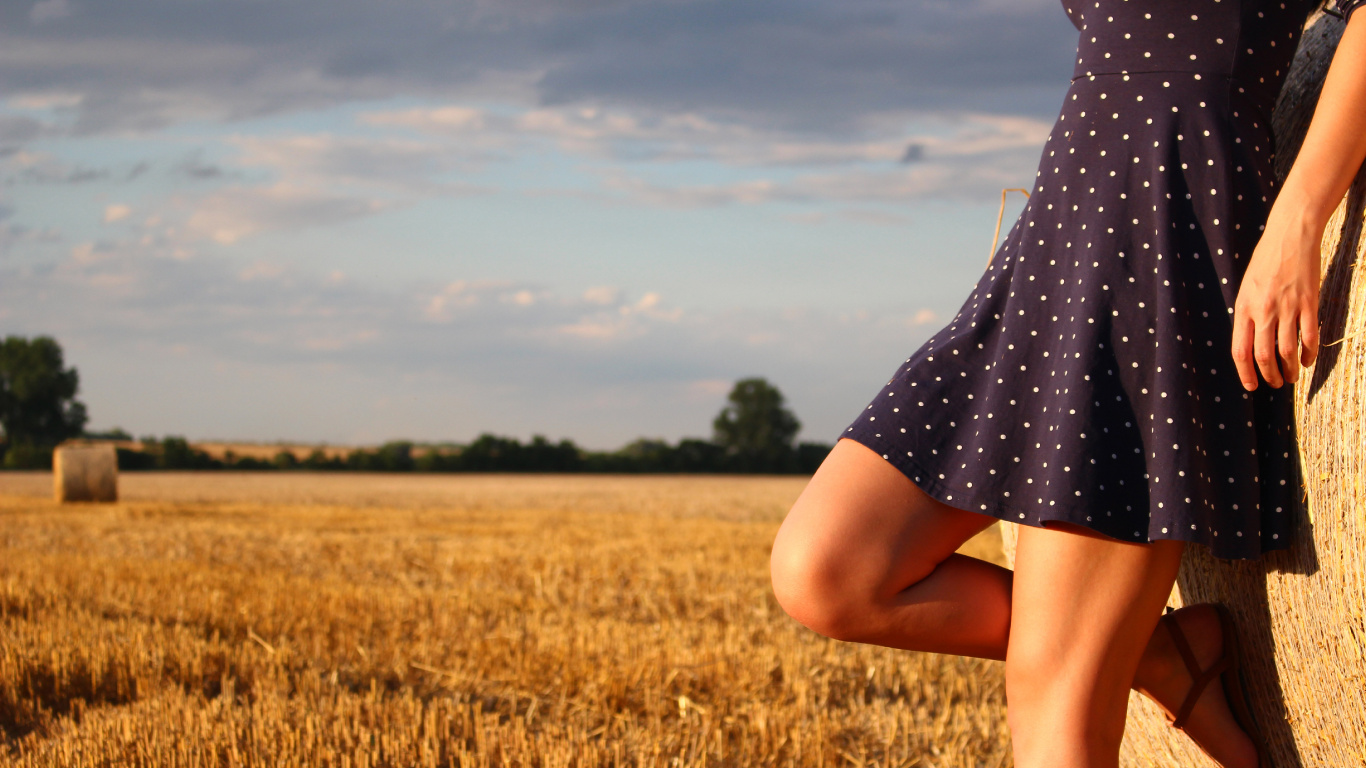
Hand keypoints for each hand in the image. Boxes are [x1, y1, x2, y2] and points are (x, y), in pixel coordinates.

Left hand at [1230, 206, 1322, 390]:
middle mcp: (1263, 311)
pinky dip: (1308, 354)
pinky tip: (1307, 362)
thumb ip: (1247, 313)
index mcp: (1244, 308)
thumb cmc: (1265, 260)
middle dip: (1269, 375)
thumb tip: (1249, 340)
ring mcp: (1287, 308)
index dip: (1245, 373)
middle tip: (1275, 384)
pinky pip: (1309, 337)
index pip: (1240, 351)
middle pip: (1263, 356)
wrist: (1290, 235)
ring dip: (1289, 370)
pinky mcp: (1309, 303)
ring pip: (1287, 351)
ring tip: (1291, 378)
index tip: (1251, 386)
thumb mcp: (1246, 287)